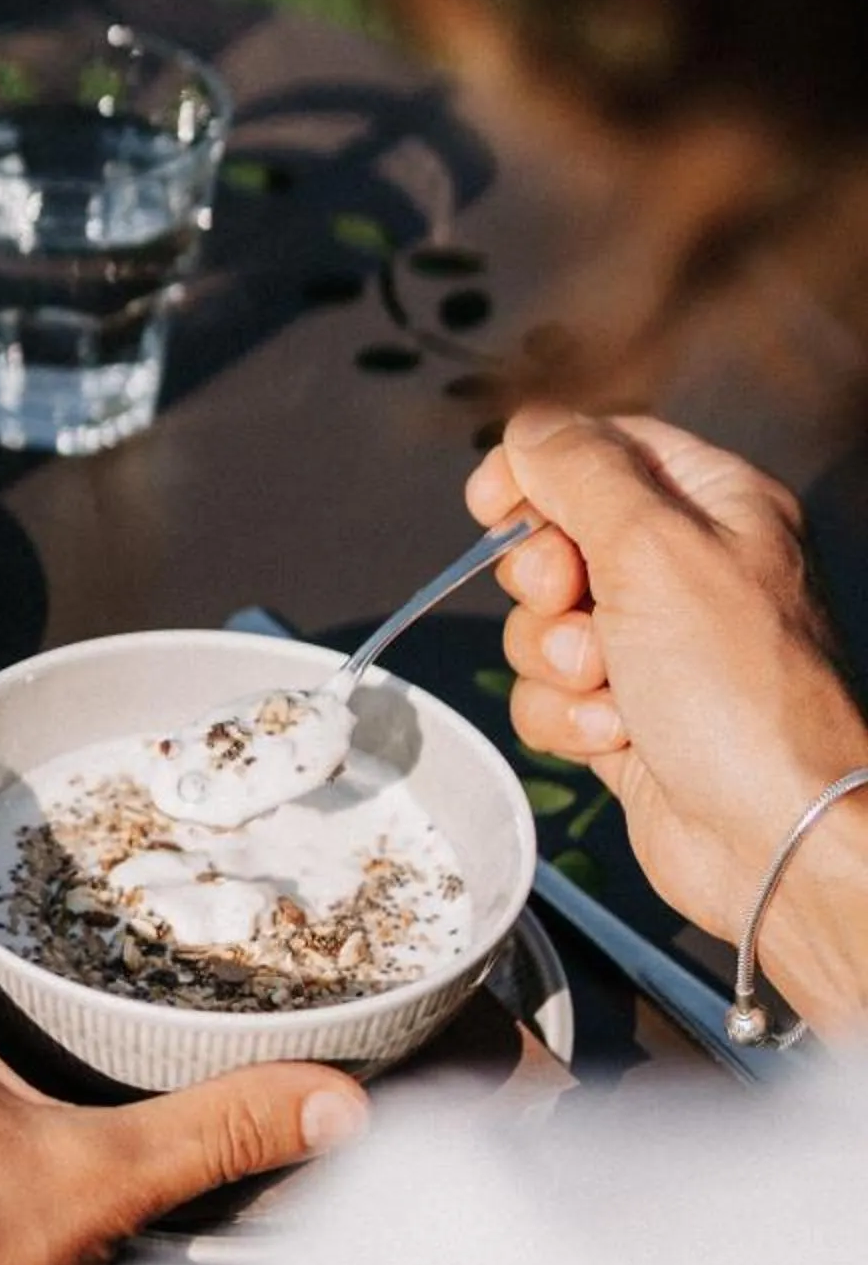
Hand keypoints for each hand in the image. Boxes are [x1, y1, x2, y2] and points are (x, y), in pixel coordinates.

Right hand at [468, 405, 867, 1019]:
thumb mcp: (654, 547)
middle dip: (543, 580)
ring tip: (606, 687)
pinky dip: (566, 717)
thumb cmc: (739, 691)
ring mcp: (657, 648)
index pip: (603, 448)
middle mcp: (688, 571)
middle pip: (558, 537)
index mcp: (716, 506)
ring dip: (553, 658)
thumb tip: (531, 429)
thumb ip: (581, 471)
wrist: (775, 836)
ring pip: (542, 624)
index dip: (537, 469)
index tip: (490, 503)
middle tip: (573, 603)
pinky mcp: (628, 717)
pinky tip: (616, 737)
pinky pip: (551, 695)